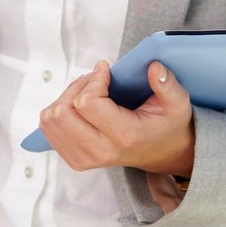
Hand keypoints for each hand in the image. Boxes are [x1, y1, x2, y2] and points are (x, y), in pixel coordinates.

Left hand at [37, 60, 194, 175]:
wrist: (163, 153)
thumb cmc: (168, 124)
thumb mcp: (177, 103)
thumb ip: (167, 85)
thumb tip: (154, 67)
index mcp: (125, 136)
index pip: (87, 103)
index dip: (93, 80)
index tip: (106, 71)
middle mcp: (101, 151)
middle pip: (62, 112)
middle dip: (76, 87)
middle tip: (95, 79)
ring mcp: (85, 158)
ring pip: (50, 119)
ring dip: (65, 98)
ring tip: (88, 91)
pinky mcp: (75, 159)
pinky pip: (48, 130)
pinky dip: (59, 111)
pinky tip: (80, 106)